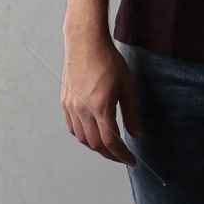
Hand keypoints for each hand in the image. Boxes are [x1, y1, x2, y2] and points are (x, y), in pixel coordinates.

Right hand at [61, 28, 142, 164]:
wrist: (85, 43)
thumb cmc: (108, 61)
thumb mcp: (127, 86)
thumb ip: (131, 113)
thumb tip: (137, 136)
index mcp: (100, 107)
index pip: (111, 142)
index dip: (122, 155)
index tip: (131, 160)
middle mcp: (82, 110)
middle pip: (96, 144)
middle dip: (111, 155)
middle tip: (122, 156)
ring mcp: (71, 107)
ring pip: (82, 139)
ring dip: (97, 147)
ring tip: (110, 147)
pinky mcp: (65, 102)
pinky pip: (73, 128)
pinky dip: (84, 137)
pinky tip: (93, 135)